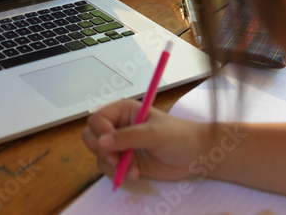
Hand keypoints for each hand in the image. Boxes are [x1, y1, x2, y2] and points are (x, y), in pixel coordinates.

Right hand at [81, 99, 207, 183]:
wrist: (194, 156)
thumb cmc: (178, 136)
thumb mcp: (154, 134)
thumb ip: (127, 137)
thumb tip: (101, 142)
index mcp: (123, 111)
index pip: (97, 119)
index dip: (100, 133)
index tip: (109, 146)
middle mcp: (118, 126)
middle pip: (91, 136)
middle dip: (101, 151)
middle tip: (116, 160)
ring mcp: (120, 145)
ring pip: (98, 155)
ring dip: (111, 165)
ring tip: (132, 169)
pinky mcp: (124, 161)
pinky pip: (109, 168)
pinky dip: (118, 174)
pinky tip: (135, 174)